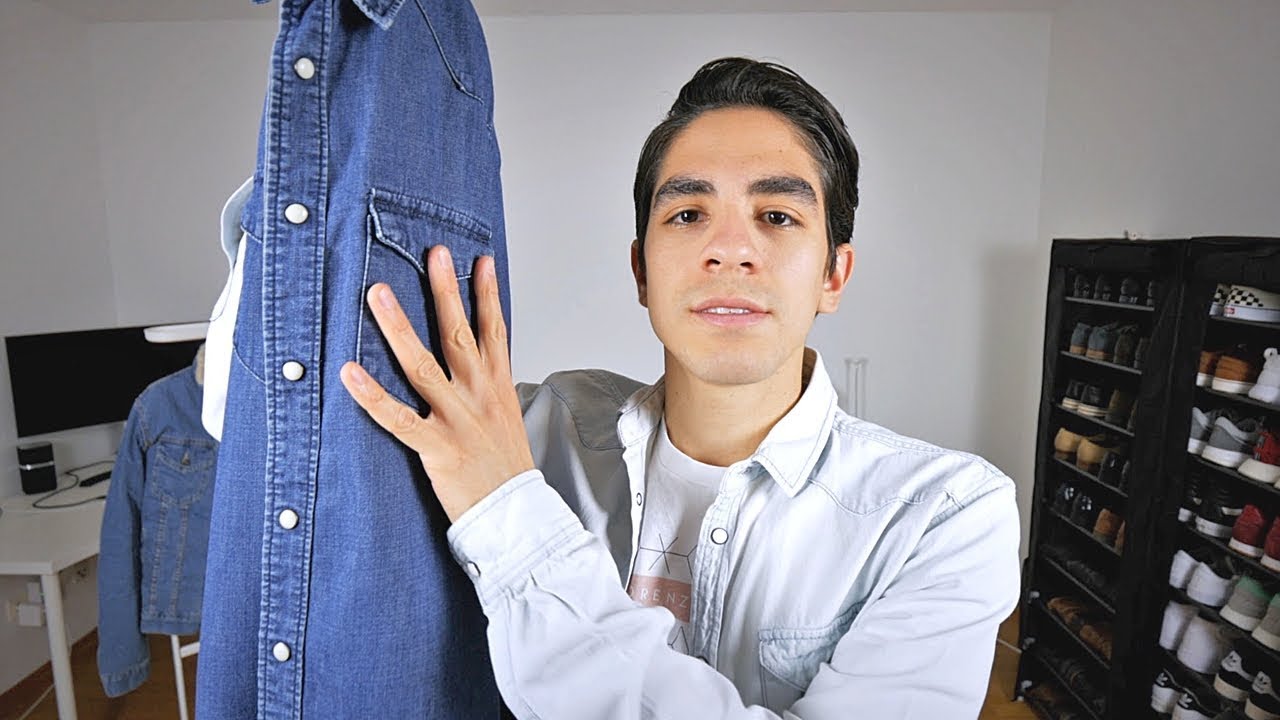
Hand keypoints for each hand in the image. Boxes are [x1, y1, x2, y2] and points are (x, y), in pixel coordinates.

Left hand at [339, 247, 533, 521]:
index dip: (487, 293)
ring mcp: (457, 419)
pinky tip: (350, 371)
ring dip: (398, 326)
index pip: (495, 330)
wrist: (518, 515)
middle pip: (459, 333)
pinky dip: (372, 396)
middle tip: (435, 254)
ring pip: (422, 365)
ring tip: (379, 293)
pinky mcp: (436, 448)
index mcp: (498, 389)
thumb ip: (489, 394)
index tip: (480, 260)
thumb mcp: (507, 422)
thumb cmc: (507, 472)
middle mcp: (478, 396)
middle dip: (446, 290)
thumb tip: (479, 373)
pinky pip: (398, 418)